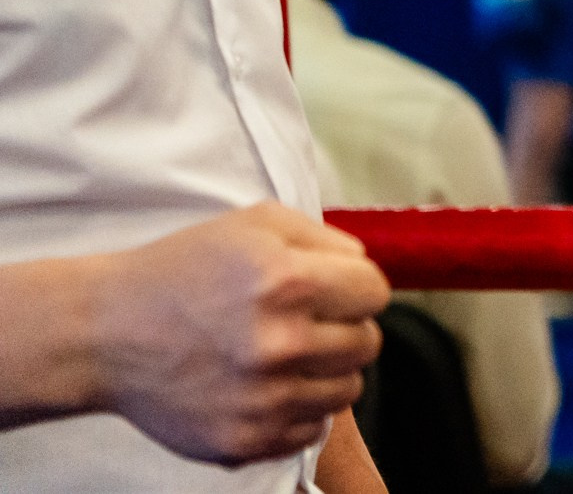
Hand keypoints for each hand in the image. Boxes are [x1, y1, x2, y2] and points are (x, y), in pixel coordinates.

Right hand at [86, 203, 389, 465]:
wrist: (105, 334)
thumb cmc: (184, 271)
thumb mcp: (257, 224)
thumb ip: (327, 238)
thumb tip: (365, 267)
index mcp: (288, 283)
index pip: (375, 292)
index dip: (355, 286)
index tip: (330, 288)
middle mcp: (279, 344)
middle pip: (366, 343)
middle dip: (344, 327)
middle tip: (305, 322)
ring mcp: (262, 399)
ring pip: (346, 389)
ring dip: (325, 370)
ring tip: (284, 354)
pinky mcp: (243, 441)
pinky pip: (312, 429)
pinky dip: (297, 409)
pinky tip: (264, 385)